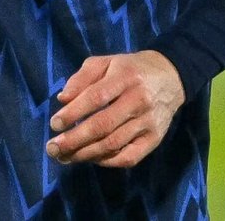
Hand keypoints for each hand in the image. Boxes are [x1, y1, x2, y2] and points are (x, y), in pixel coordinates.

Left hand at [45, 50, 184, 168]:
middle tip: (52, 148)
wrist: (171, 77)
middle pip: (103, 125)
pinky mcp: (154, 138)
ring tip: (64, 157)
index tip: (54, 124)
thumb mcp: (106, 62)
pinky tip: (91, 158)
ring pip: (114, 144)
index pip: (96, 97)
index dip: (74, 112)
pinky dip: (107, 161)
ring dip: (85, 154)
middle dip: (74, 140)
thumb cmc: (130, 69)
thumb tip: (62, 99)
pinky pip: (129, 157)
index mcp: (125, 77)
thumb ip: (82, 77)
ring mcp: (148, 122)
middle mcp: (139, 100)